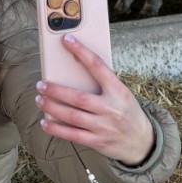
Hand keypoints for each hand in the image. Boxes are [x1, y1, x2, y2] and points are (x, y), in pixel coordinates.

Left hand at [35, 34, 154, 165]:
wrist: (142, 141)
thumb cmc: (126, 111)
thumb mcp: (121, 93)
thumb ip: (102, 83)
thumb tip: (72, 68)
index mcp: (118, 90)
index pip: (98, 66)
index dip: (81, 52)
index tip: (66, 40)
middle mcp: (111, 108)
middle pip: (79, 98)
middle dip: (56, 91)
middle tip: (41, 84)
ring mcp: (104, 127)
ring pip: (72, 116)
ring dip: (52, 108)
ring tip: (39, 100)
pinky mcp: (98, 142)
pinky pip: (72, 135)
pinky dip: (56, 129)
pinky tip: (45, 122)